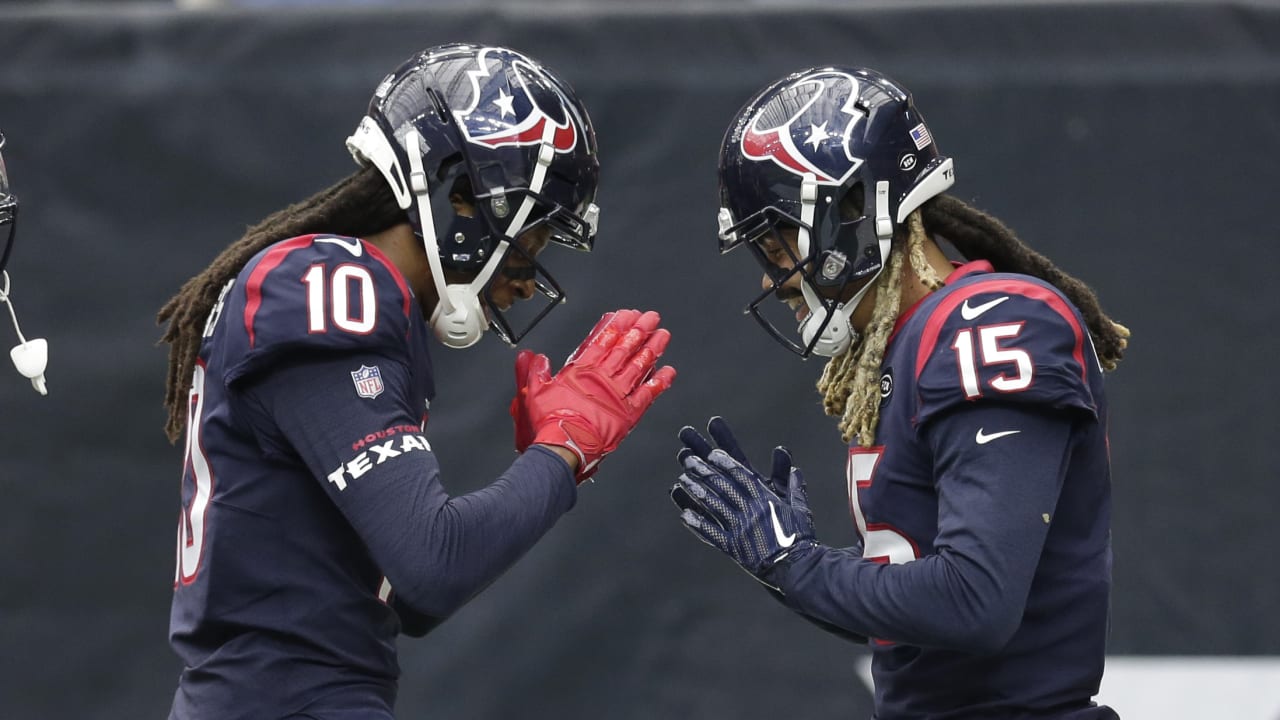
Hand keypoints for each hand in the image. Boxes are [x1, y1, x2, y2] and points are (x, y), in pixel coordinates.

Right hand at [511, 309, 675, 482]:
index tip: (627, 314)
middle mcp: (603, 378)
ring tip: (663, 335)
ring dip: (652, 349)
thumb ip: (535, 372)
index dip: (617, 326)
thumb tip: (536, 358)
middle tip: (651, 317)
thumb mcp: (534, 393)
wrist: (565, 446)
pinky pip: (648, 394)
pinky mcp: (629, 413)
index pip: (603, 341)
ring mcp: (618, 395)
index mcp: (582, 371)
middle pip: (625, 348)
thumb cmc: (550, 423)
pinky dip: (660, 382)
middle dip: (639, 330)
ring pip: (639, 365)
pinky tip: (668, 371)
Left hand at [671, 417, 815, 588]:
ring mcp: (739, 529)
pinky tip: (684, 514)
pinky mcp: (733, 548)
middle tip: (688, 459)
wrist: (797, 568)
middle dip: (704, 471)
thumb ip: (796, 490)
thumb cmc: (801, 539)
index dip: (725, 463)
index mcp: (765, 500)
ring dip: (696, 490)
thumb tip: (795, 471)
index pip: (741, 475)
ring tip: (682, 479)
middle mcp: (750, 511)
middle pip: (722, 486)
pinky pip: (712, 533)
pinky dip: (697, 523)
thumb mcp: (801, 511)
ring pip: (713, 505)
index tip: (711, 453)